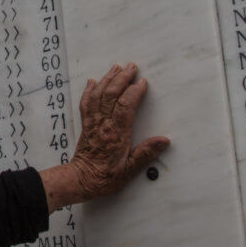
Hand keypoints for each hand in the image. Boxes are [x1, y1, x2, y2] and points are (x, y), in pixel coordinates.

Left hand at [39, 63, 168, 212]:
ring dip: (107, 79)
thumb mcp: (129, 170)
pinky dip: (89, 90)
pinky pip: (86, 103)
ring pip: (98, 95)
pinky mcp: (86, 124)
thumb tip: (164, 141)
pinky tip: (93, 81)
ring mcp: (93, 123)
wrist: (81, 180)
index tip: (142, 82)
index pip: (125, 106)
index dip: (134, 92)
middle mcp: (103, 125)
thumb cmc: (105, 177)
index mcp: (115, 134)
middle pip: (111, 95)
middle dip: (122, 78)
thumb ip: (146, 153)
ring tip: (116, 67)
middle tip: (132, 66)